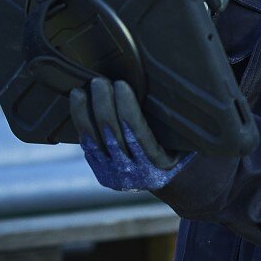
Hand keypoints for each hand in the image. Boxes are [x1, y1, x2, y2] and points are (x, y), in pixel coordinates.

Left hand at [69, 76, 187, 190]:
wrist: (167, 179)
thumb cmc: (179, 148)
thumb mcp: (183, 138)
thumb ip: (172, 119)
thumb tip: (165, 83)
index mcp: (159, 164)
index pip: (137, 133)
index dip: (127, 108)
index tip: (121, 85)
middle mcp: (136, 173)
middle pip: (112, 136)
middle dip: (103, 106)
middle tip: (99, 82)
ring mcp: (117, 176)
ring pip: (94, 143)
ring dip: (84, 114)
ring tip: (79, 91)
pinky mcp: (103, 174)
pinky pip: (87, 147)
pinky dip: (80, 126)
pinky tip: (77, 107)